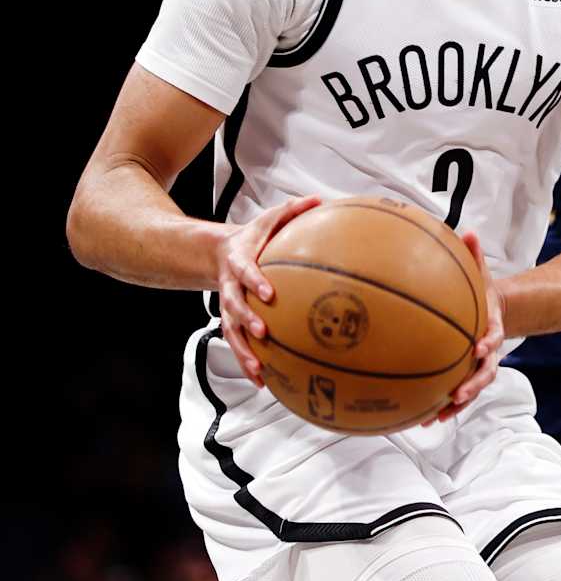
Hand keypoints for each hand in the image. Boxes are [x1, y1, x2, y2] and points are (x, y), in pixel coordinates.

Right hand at [214, 195, 320, 384]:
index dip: (254, 282)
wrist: (219, 252)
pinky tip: (263, 381)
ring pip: (230, 333)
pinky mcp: (231, 321)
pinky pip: (237, 344)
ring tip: (259, 371)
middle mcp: (229, 286)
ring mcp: (227, 306)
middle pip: (232, 307)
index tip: (268, 293)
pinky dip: (247, 363)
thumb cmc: (254, 236)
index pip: (245, 272)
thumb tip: (321, 200)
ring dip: (243, 353)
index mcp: (239, 261)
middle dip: (246, 322)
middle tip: (263, 334)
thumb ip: (293, 210)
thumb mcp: (270, 219)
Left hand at [423, 230, 505, 424]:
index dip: (489, 344)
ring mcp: (478, 368)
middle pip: (486, 373)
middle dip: (473, 385)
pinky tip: (424, 419)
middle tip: (458, 392)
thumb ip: (475, 257)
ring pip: (472, 390)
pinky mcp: (465, 377)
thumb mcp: (481, 274)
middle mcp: (488, 352)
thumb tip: (468, 232)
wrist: (492, 313)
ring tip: (438, 416)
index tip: (479, 348)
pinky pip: (456, 396)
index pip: (495, 337)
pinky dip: (443, 408)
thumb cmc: (481, 293)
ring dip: (457, 405)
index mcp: (492, 328)